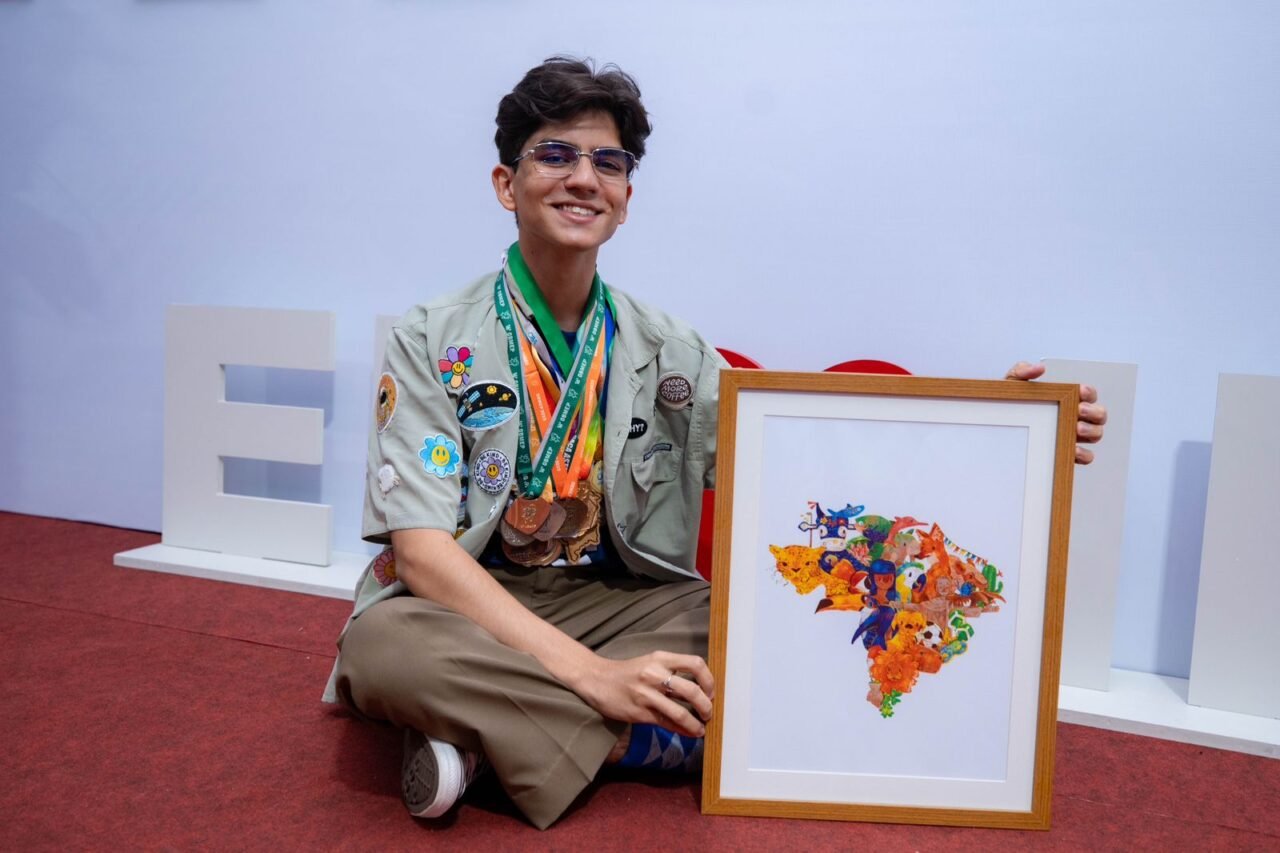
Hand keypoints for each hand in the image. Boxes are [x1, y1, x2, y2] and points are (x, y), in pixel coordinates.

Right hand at [575, 651, 714, 737]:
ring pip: (680, 712)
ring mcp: (646, 694)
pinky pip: (666, 723)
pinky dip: (682, 730)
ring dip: (696, 724)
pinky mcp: (639, 713)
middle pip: (692, 691)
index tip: (711, 692)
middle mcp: (654, 674)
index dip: (709, 680)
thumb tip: (700, 690)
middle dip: (706, 706)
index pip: (696, 664)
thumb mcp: (650, 662)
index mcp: (660, 658)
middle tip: (709, 713)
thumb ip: (672, 672)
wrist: (597, 680)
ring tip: (701, 729)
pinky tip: (688, 733)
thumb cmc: (628, 673)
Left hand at [1005, 361, 1107, 464]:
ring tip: (1076, 429)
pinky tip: (1073, 450)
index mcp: (1068, 400)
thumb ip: (1023, 371)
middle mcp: (1075, 418)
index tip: (1080, 391)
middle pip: (1099, 415)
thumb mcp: (1012, 384)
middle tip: (1079, 410)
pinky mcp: (1067, 454)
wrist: (996, 429)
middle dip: (1094, 412)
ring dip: (1092, 431)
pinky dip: (1084, 454)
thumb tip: (1039, 368)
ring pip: (1097, 434)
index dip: (1089, 393)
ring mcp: (1073, 436)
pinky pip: (1086, 457)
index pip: (1088, 395)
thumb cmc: (1011, 404)